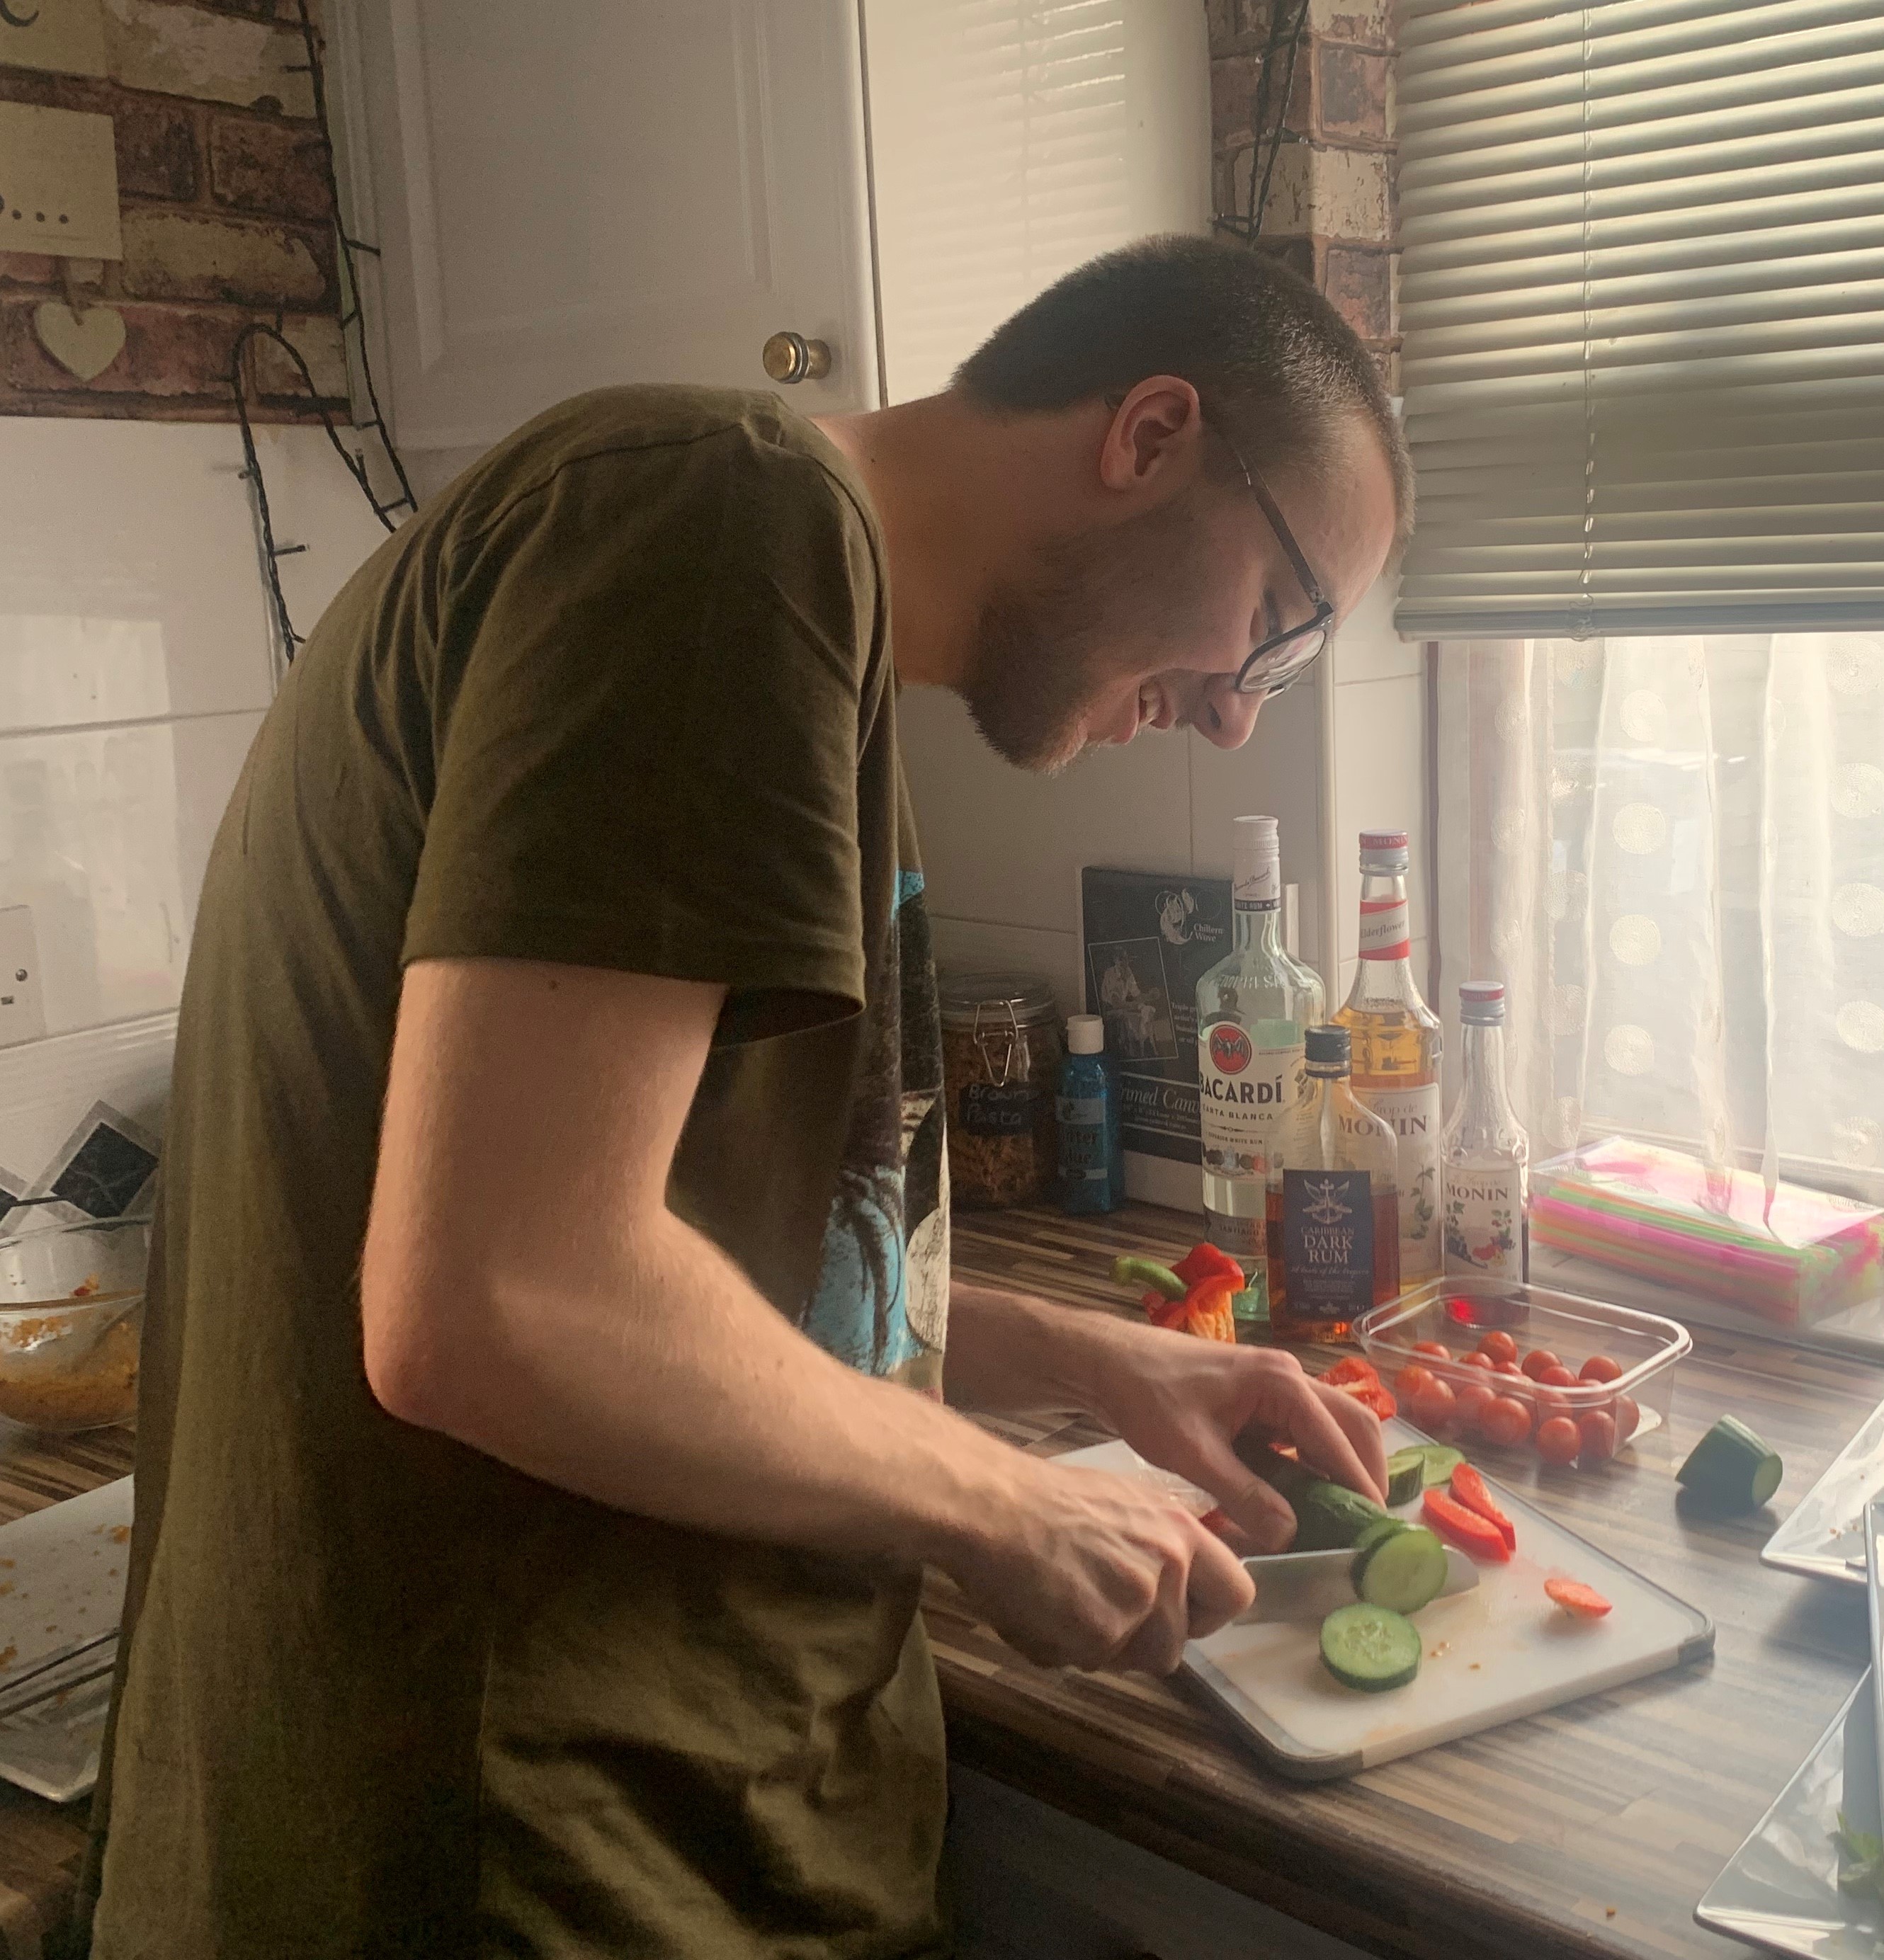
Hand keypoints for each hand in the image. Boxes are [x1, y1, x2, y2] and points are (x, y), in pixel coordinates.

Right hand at [943, 1456, 1254, 1674]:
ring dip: (1103, 1648)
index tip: (1182, 1614)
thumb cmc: (1043, 1498)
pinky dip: (1064, 1649)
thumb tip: (1181, 1586)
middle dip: (1140, 1640)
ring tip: (1063, 1606)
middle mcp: (1169, 1568)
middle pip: (1177, 1643)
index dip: (1207, 1613)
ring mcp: (1137, 1604)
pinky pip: (1090, 1663)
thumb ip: (1161, 1546)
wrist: (990, 1506)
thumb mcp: (1123, 1503)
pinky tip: (1039, 1611)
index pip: (1238, 1593)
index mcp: (1179, 1531)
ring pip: (1136, 1660)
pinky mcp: (1100, 1634)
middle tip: (1098, 1611)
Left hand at [1086, 1325, 1388, 1552]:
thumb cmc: (1147, 1397)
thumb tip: (1291, 1535)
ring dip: (1341, 1469)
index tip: (1374, 1533)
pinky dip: (1313, 1464)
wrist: (1110, 1362)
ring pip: (1331, 1427)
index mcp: (1281, 1383)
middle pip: (1353, 1425)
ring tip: (1342, 1520)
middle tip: (1367, 1528)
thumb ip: (1244, 1495)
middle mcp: (1290, 1377)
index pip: (1339, 1441)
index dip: (1359, 1488)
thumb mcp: (1193, 1454)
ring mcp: (1277, 1385)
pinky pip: (1303, 1432)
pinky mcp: (1262, 1398)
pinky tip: (1304, 1499)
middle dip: (1366, 1474)